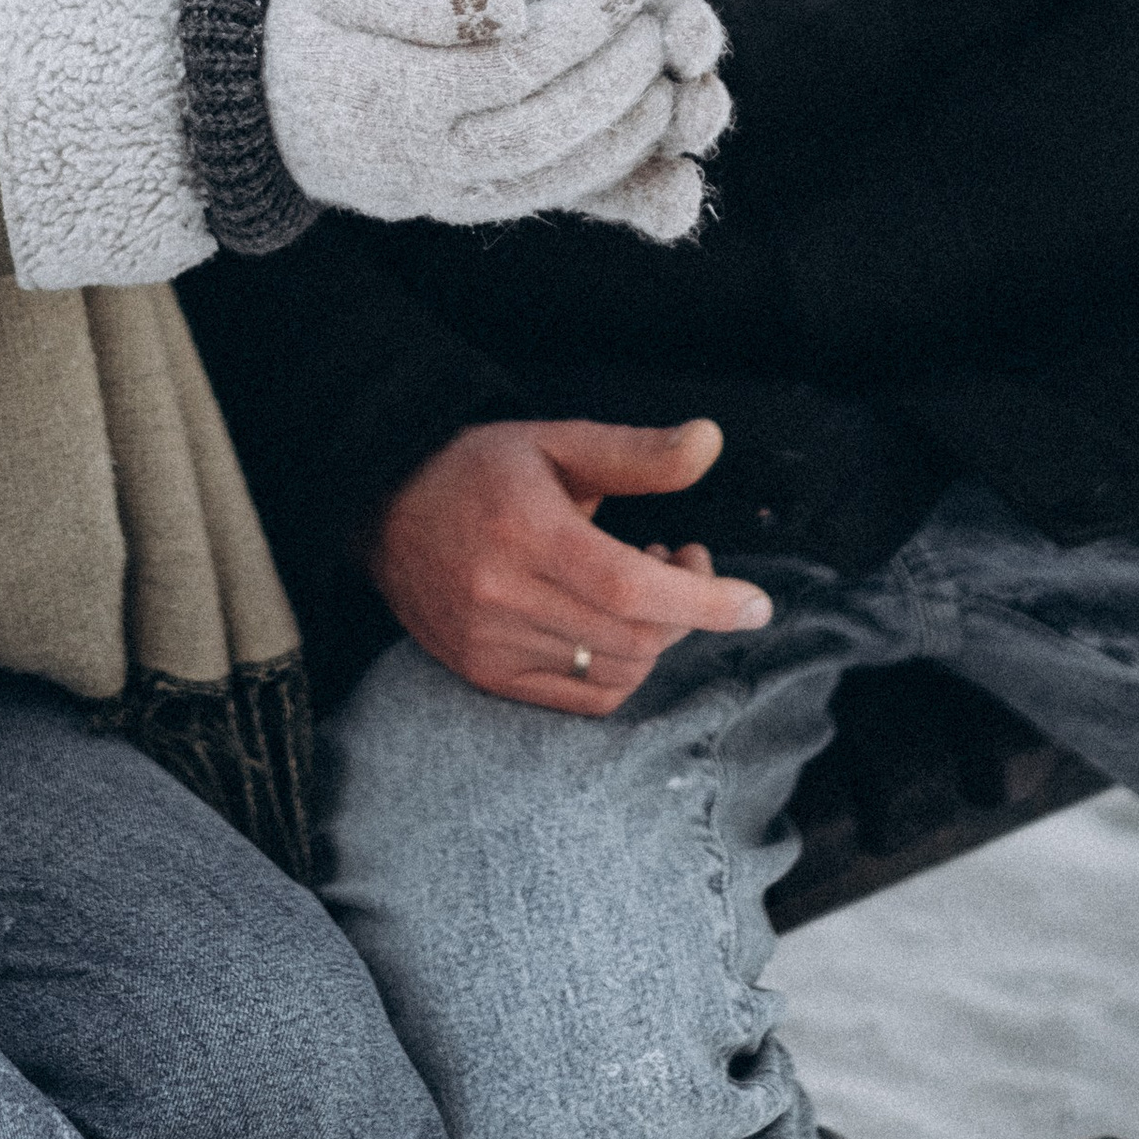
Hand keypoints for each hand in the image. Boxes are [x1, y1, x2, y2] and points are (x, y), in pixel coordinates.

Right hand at [267, 0, 728, 239]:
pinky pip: (531, 198)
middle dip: (618, 70)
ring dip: (620, 129)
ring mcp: (434, 191)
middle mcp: (418, 157)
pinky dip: (592, 169)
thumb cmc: (298, 17)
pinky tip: (630, 127)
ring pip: (548, 174)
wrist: (243, 99)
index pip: (518, 61)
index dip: (591, 16)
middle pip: (545, 123)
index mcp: (393, 92)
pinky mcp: (447, 205)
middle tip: (666, 17)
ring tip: (666, 73)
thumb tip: (514, 2)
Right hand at [367, 418, 771, 711]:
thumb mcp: (556, 441)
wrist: (383, 507)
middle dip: (686, 608)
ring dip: (656, 635)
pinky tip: (617, 626)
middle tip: (684, 558)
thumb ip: (636, 452)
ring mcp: (489, 643)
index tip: (756, 604)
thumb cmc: (479, 467)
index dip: (702, 600)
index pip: (630, 585)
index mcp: (524, 528)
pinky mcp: (483, 674)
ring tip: (643, 582)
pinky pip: (582, 697)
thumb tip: (711, 443)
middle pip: (631, 634)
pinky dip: (623, 670)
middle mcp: (501, 594)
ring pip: (615, 669)